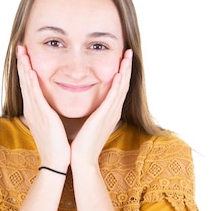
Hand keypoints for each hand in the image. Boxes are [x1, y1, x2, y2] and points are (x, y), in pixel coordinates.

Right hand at [17, 45, 69, 171]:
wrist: (56, 161)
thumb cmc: (56, 144)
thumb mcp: (51, 124)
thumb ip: (49, 112)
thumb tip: (51, 105)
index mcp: (34, 109)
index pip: (28, 84)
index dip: (26, 68)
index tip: (25, 54)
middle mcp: (32, 108)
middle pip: (25, 81)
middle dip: (22, 63)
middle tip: (20, 46)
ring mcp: (35, 112)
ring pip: (28, 85)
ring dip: (25, 67)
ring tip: (22, 52)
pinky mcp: (43, 116)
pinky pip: (36, 96)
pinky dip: (32, 83)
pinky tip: (31, 72)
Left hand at [70, 49, 132, 166]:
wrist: (81, 159)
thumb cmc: (82, 143)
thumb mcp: (89, 123)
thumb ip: (92, 112)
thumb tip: (89, 105)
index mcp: (109, 112)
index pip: (118, 88)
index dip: (122, 72)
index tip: (122, 58)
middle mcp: (113, 111)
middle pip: (123, 84)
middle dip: (126, 67)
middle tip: (129, 51)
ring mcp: (111, 114)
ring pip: (121, 87)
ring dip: (124, 70)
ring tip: (127, 56)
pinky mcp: (104, 116)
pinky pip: (113, 97)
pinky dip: (117, 85)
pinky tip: (119, 73)